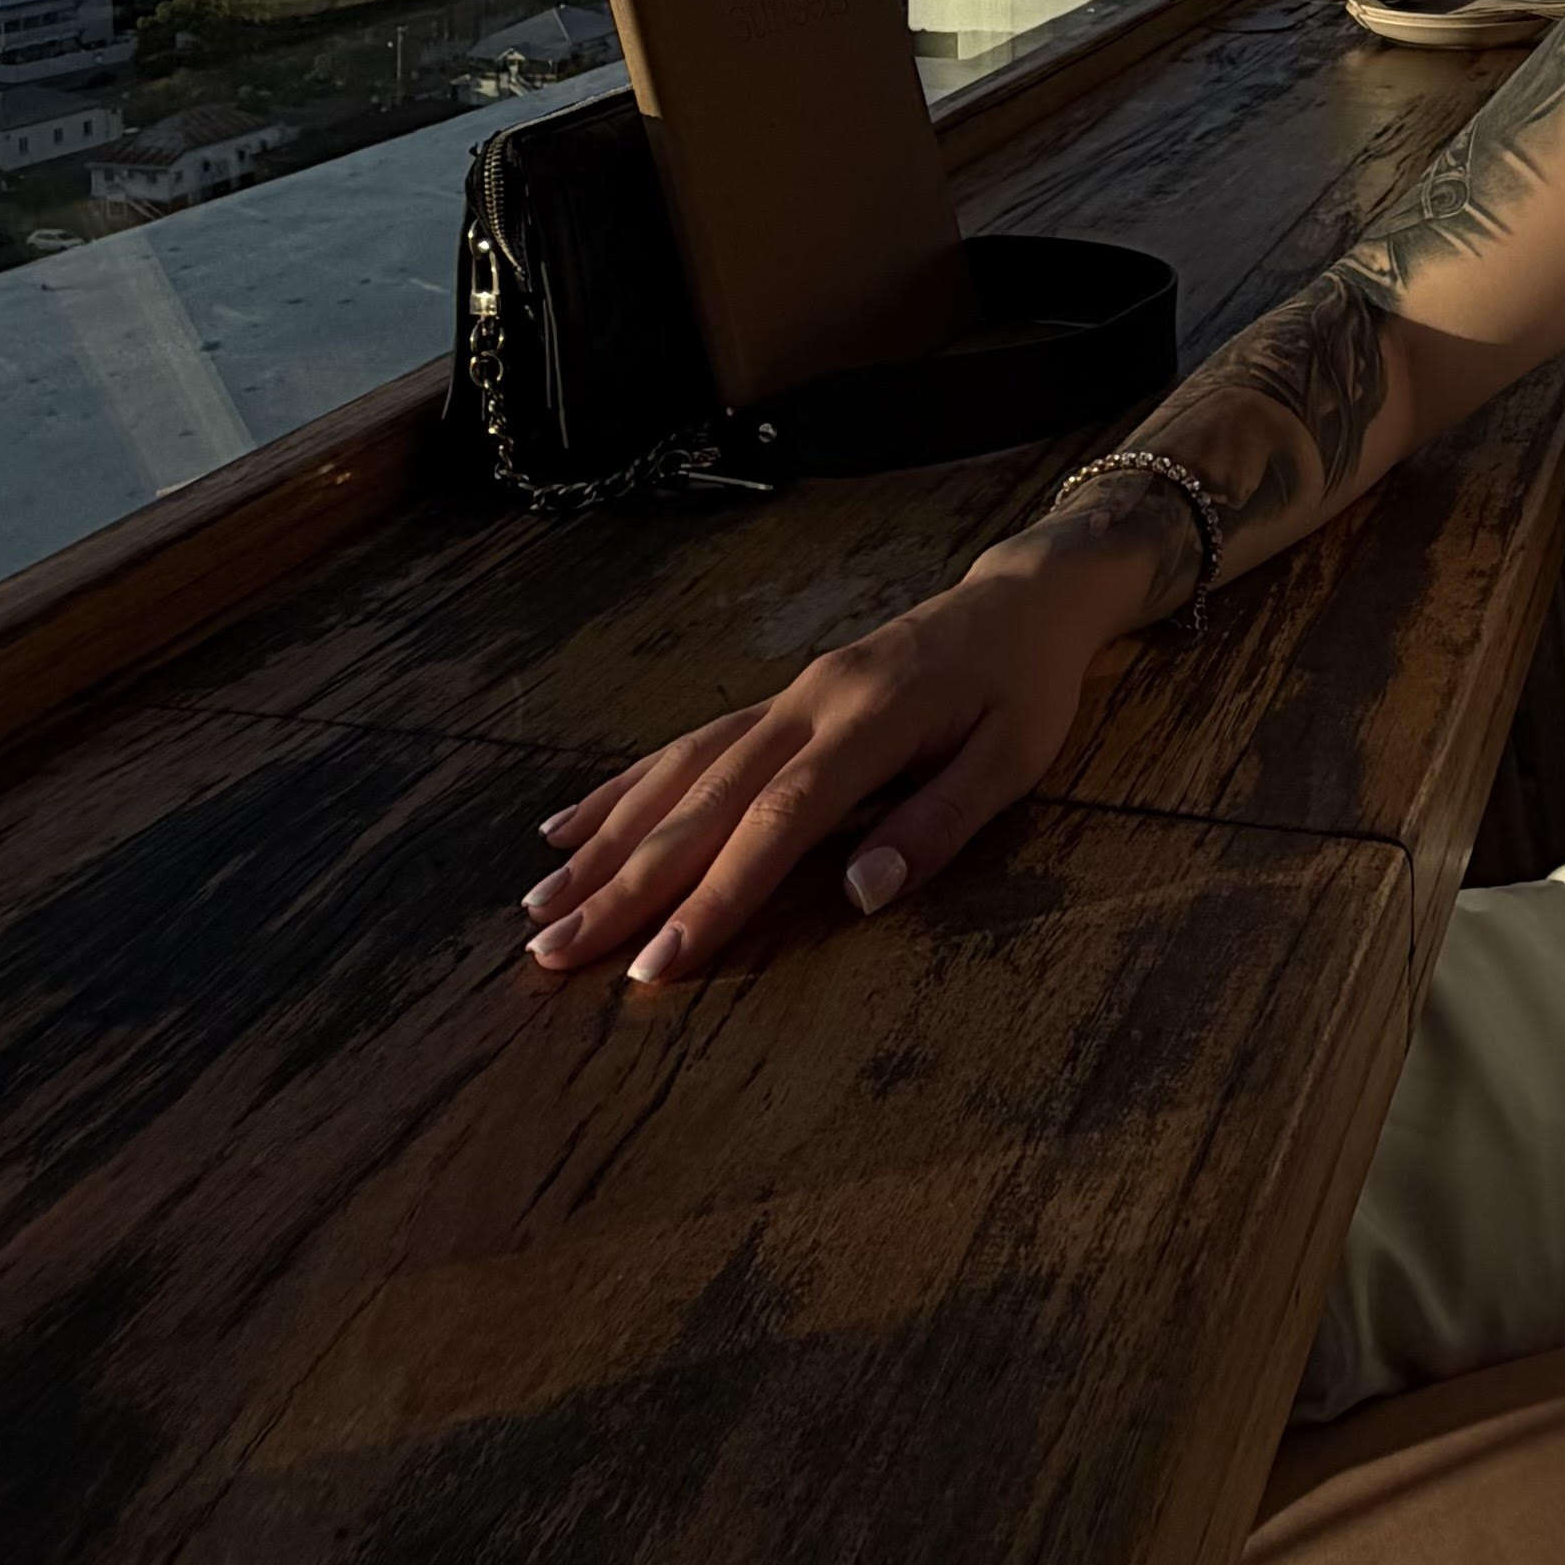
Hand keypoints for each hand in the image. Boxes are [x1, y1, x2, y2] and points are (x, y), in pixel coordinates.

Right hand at [519, 531, 1144, 987]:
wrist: (1019, 601)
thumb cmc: (1024, 690)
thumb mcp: (1014, 759)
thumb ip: (939, 823)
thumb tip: (863, 892)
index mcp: (868, 723)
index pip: (777, 819)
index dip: (714, 893)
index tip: (655, 963)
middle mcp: (806, 705)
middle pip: (702, 802)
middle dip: (624, 883)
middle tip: (549, 949)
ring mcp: (782, 699)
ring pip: (677, 773)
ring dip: (605, 840)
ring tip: (539, 904)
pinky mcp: (775, 702)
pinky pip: (686, 745)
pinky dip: (623, 787)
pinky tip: (569, 825)